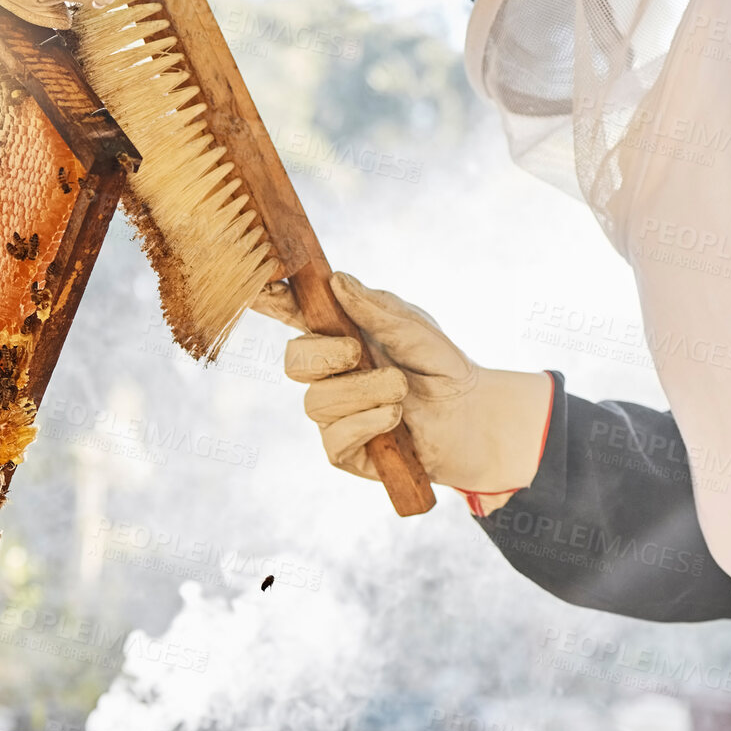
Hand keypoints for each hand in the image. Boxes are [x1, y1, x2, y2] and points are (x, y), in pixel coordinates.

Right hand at [253, 272, 553, 515]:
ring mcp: (331, 413)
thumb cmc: (438, 365)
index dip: (268, 299)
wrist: (469, 415)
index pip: (291, 314)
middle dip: (324, 356)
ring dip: (364, 392)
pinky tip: (395, 419)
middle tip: (358, 353)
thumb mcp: (414, 327)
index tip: (261, 284)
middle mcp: (326, 373)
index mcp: (336, 334)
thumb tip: (336, 281)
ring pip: (316, 402)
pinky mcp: (342, 450)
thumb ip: (376, 307)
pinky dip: (369, 421)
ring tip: (402, 391)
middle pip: (292, 362)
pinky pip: (335, 437)